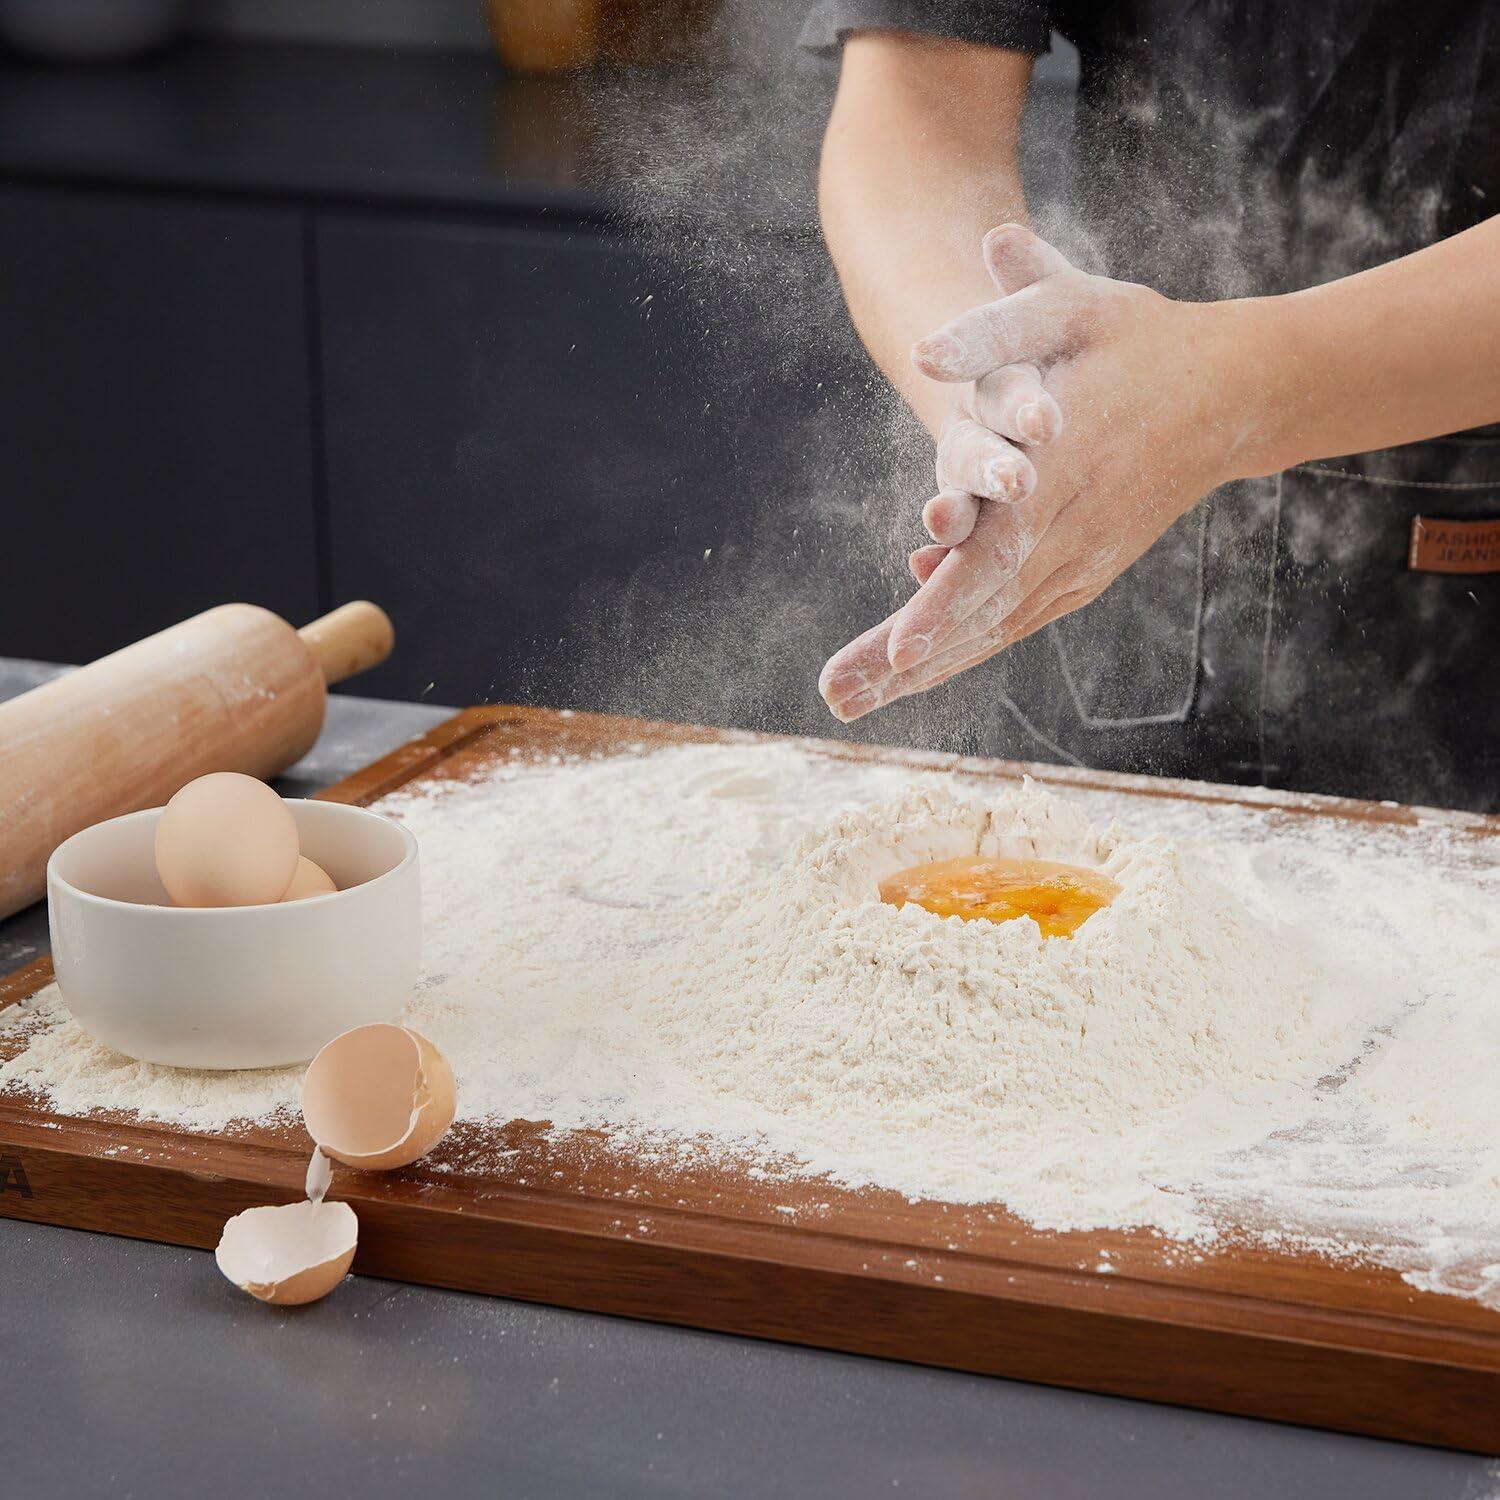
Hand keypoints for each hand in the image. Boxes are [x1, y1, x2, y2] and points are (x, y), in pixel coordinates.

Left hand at [820, 225, 1263, 721]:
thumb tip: (922, 346)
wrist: (1231, 393)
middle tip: (834, 698)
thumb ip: (998, 323)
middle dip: (902, 661)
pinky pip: (1011, 622)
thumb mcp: (1074, 306)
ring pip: (990, 632)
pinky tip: (906, 671)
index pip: (995, 554)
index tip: (900, 648)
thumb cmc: (1140, 341)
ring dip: (918, 672)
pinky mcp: (1081, 574)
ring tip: (848, 702)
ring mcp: (1078, 564)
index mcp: (1062, 476)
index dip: (945, 603)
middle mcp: (1068, 536)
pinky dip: (958, 647)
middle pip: (977, 613)